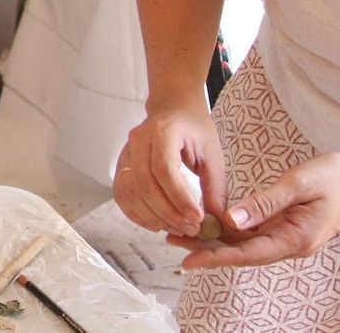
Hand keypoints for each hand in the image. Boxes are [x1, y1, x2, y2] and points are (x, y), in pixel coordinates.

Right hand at [114, 102, 224, 238]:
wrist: (173, 110)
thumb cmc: (195, 130)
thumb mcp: (213, 155)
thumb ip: (215, 189)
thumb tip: (218, 223)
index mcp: (163, 132)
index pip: (164, 169)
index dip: (179, 197)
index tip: (197, 218)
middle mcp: (138, 141)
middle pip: (144, 184)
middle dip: (167, 212)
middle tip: (191, 229)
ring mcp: (125, 153)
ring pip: (130, 192)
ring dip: (153, 216)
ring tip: (177, 229)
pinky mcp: (121, 165)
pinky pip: (121, 194)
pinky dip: (136, 213)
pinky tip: (155, 224)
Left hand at [166, 151, 339, 268]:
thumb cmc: (334, 176)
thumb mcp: (299, 184)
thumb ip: (265, 202)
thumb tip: (231, 219)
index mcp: (296, 238)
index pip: (249, 254)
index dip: (217, 257)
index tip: (189, 259)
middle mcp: (289, 243)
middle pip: (242, 252)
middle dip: (207, 248)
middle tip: (171, 239)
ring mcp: (287, 236)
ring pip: (244, 243)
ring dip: (214, 239)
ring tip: (179, 231)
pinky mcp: (284, 226)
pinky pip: (252, 233)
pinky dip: (228, 229)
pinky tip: (206, 222)